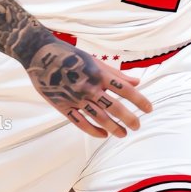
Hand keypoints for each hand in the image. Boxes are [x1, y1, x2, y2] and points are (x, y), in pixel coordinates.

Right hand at [23, 39, 152, 138]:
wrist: (41, 56)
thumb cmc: (72, 56)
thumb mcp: (96, 61)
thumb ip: (117, 74)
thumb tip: (138, 81)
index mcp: (99, 74)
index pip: (126, 90)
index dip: (139, 101)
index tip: (149, 109)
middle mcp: (90, 88)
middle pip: (114, 107)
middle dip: (129, 119)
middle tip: (137, 126)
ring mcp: (76, 98)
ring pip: (99, 118)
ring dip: (113, 128)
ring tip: (123, 134)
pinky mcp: (63, 106)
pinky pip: (80, 123)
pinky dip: (93, 131)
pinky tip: (103, 135)